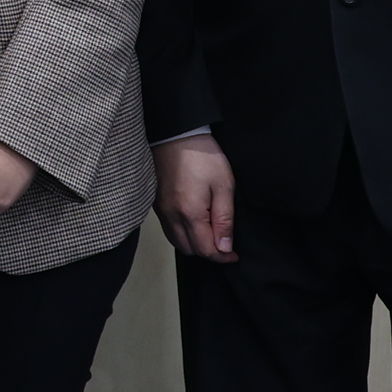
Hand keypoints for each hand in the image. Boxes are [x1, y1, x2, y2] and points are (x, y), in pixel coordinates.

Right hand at [154, 134, 236, 262]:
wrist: (176, 135)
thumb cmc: (203, 157)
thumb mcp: (224, 186)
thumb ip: (224, 219)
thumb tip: (224, 247)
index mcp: (190, 214)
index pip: (206, 250)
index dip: (223, 257)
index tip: (234, 255)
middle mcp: (172, 217)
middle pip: (190, 251)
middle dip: (208, 252)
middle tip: (224, 243)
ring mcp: (161, 211)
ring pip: (177, 243)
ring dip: (194, 245)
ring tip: (210, 234)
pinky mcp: (156, 204)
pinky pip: (169, 230)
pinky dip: (182, 235)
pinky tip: (194, 224)